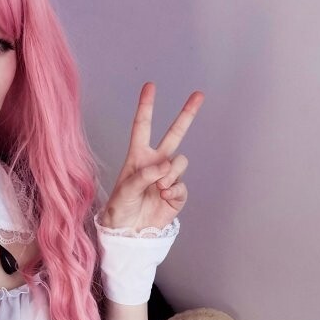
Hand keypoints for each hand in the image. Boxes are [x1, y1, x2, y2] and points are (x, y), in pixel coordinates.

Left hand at [99, 82, 203, 231]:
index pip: (143, 127)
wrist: (130, 233)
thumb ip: (143, 176)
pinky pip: (182, 185)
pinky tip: (164, 197)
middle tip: (199, 95)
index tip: (150, 86)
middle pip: (174, 134)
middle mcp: (155, 163)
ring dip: (171, 174)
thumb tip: (165, 167)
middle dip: (187, 114)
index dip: (146, 106)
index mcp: (138, 157)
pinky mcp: (177, 193)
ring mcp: (168, 177)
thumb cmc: (120, 210)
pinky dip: (174, 191)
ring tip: (159, 188)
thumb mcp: (125, 191)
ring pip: (180, 162)